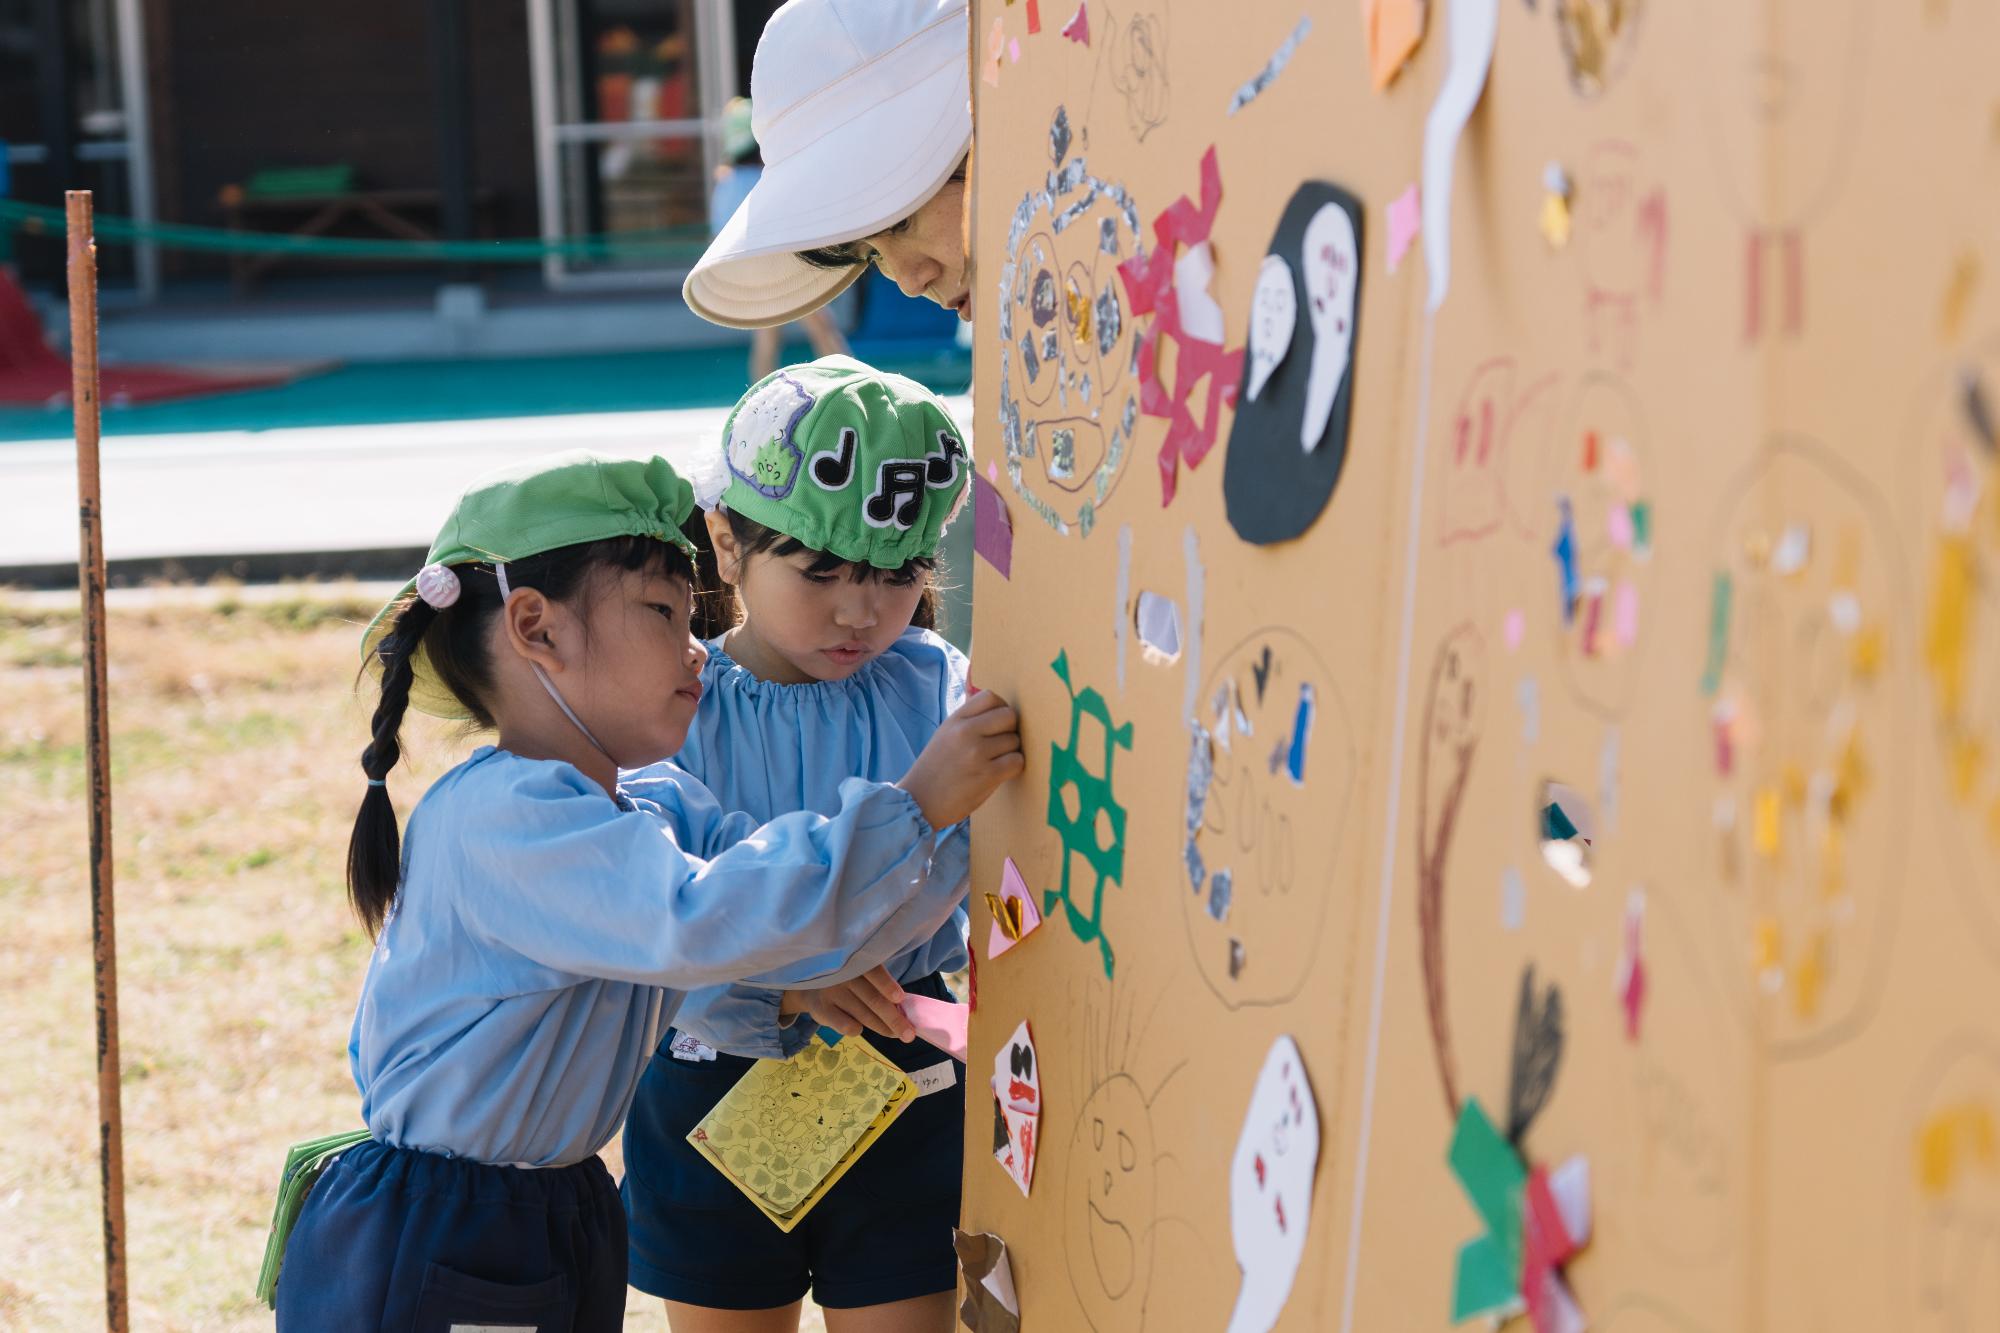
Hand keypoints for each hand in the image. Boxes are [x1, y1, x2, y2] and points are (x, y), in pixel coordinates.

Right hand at [780, 965, 915, 1040]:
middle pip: (873, 1000)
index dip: (888, 985)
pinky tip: (860, 1028)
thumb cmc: (845, 979)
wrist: (808, 986)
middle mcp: (844, 975)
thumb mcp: (859, 974)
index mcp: (857, 962)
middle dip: (894, 1020)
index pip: (875, 972)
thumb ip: (877, 986)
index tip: (901, 999)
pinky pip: (846, 1026)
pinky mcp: (822, 1009)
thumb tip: (904, 1008)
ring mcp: (832, 992)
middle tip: (909, 1034)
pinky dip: (857, 1029)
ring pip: (863, 1015)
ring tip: (896, 1034)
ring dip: (883, 1028)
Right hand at [898, 690, 1024, 829]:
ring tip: (997, 761)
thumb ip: (967, 719)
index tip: (998, 722)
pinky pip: (1017, 761)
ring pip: (1015, 740)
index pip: (990, 696)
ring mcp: (976, 753)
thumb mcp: (944, 735)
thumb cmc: (935, 769)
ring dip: (1011, 751)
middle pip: (1009, 716)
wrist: (919, 801)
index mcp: (955, 720)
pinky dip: (1013, 767)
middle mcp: (965, 732)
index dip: (1000, 708)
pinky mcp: (987, 775)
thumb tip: (992, 701)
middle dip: (1010, 729)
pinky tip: (1001, 772)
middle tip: (1001, 743)